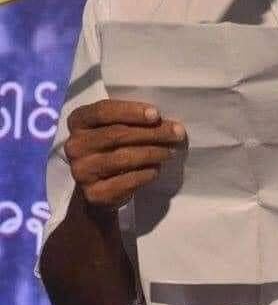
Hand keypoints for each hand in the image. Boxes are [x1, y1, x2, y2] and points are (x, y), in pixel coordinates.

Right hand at [65, 100, 185, 210]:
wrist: (99, 187)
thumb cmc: (112, 147)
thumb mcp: (114, 127)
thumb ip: (132, 120)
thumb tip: (167, 123)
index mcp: (78, 121)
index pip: (103, 111)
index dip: (131, 111)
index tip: (156, 114)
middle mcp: (74, 145)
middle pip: (117, 134)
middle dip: (152, 133)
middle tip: (176, 133)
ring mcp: (81, 170)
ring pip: (123, 158)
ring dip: (152, 153)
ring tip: (169, 151)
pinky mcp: (93, 193)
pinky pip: (126, 181)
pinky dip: (145, 174)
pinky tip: (156, 169)